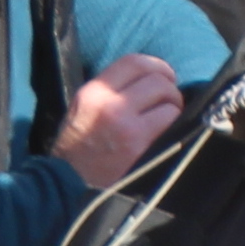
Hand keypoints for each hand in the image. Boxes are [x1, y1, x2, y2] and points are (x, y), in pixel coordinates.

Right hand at [50, 53, 189, 190]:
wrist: (70, 183)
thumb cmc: (77, 147)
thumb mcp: (82, 109)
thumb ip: (109, 91)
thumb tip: (147, 79)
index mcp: (92, 91)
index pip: (134, 61)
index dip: (156, 66)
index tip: (164, 76)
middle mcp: (108, 101)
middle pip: (157, 78)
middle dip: (169, 88)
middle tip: (168, 101)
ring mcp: (125, 122)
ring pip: (169, 98)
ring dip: (174, 106)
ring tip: (167, 117)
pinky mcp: (139, 142)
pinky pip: (170, 119)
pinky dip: (174, 123)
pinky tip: (166, 132)